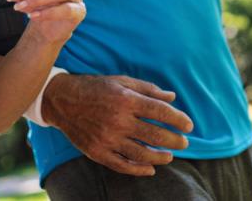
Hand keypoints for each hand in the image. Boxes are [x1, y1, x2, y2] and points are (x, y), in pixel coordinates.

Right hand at [42, 74, 194, 175]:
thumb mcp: (122, 81)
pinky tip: (150, 169)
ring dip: (160, 157)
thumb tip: (172, 98)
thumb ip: (148, 89)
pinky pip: (122, 165)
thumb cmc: (96, 88)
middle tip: (184, 143)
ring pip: (141, 154)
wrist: (62, 100)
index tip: (189, 125)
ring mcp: (107, 138)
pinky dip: (139, 170)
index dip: (178, 119)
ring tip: (169, 156)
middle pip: (155, 135)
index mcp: (126, 100)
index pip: (160, 112)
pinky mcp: (98, 152)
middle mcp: (118, 120)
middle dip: (174, 140)